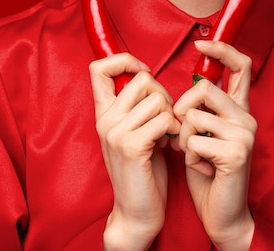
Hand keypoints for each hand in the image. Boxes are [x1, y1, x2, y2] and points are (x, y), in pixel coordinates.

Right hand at [89, 54, 180, 250]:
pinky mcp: (132, 146)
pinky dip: (175, 129)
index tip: (143, 73)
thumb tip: (148, 75)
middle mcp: (105, 119)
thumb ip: (135, 105)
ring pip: (157, 98)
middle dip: (163, 94)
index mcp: (103, 113)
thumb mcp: (134, 130)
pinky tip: (171, 144)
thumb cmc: (143, 169)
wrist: (137, 212)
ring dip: (171, 114)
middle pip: (142, 79)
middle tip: (165, 117)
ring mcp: (116, 132)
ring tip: (167, 133)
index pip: (99, 67)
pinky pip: (163, 119)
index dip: (125, 60)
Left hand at [172, 40, 256, 250]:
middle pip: (205, 86)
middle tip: (180, 130)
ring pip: (194, 115)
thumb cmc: (207, 170)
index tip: (201, 44)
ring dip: (184, 139)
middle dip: (182, 106)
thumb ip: (201, 107)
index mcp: (239, 108)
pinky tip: (203, 169)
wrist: (222, 214)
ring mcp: (244, 133)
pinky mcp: (236, 152)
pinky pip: (194, 141)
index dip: (222, 49)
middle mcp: (246, 116)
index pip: (241, 66)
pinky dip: (189, 157)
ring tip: (195, 156)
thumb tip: (188, 83)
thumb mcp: (202, 132)